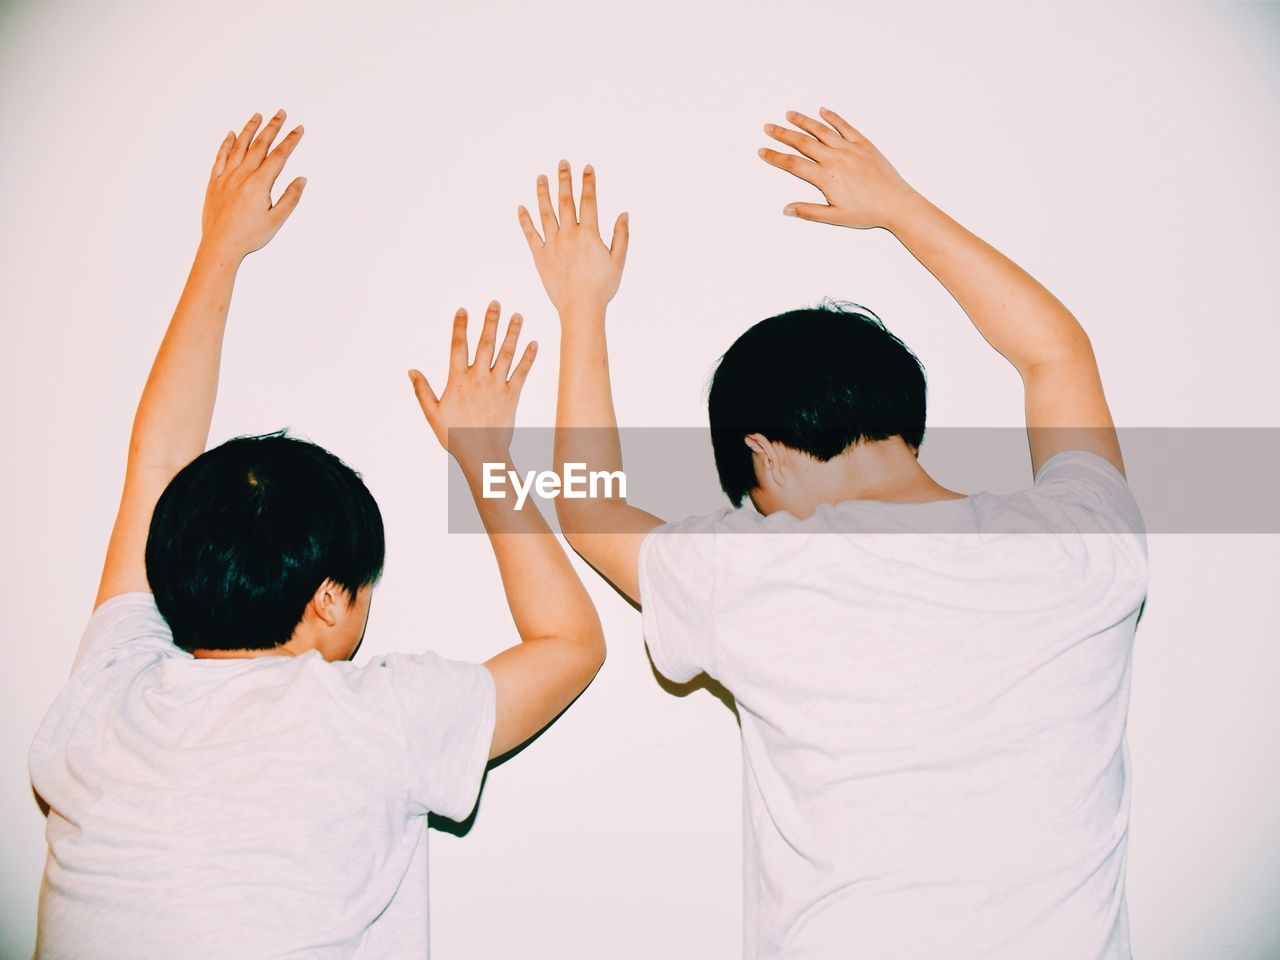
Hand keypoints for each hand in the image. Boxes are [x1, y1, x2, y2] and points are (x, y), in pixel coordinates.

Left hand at [201, 109, 305, 259]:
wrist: (220, 245)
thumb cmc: (249, 236)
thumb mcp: (276, 220)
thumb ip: (290, 198)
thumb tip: (301, 179)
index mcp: (260, 184)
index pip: (279, 156)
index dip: (290, 140)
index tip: (298, 128)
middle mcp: (242, 175)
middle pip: (260, 145)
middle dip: (272, 127)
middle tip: (281, 113)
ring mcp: (227, 176)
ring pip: (239, 146)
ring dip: (250, 129)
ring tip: (258, 116)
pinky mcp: (214, 181)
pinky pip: (220, 156)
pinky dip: (226, 143)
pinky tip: (231, 133)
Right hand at [409, 301, 536, 465]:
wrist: (481, 455)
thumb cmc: (455, 436)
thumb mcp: (433, 414)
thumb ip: (422, 391)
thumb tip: (411, 371)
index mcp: (457, 380)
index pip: (458, 346)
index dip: (460, 327)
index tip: (463, 310)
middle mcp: (478, 378)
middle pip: (485, 344)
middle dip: (490, 321)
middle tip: (495, 302)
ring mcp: (496, 386)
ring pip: (506, 354)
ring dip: (512, 333)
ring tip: (517, 315)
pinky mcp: (512, 396)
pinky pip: (522, 373)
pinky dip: (529, 357)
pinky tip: (534, 342)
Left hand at [518, 161, 628, 314]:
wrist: (580, 308)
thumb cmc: (602, 288)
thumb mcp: (618, 261)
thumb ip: (621, 236)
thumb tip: (624, 214)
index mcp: (589, 234)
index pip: (588, 201)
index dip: (588, 182)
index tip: (587, 167)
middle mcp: (569, 235)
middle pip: (565, 201)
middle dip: (564, 180)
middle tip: (562, 163)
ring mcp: (552, 244)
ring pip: (546, 213)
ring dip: (542, 193)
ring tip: (540, 177)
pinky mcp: (540, 256)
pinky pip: (530, 234)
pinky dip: (525, 220)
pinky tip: (521, 207)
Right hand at [758, 107, 917, 229]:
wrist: (895, 203)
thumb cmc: (867, 212)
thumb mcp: (834, 217)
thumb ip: (809, 211)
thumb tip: (787, 209)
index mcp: (825, 177)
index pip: (793, 164)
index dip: (775, 157)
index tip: (762, 151)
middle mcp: (834, 159)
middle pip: (803, 143)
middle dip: (783, 134)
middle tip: (769, 127)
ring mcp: (849, 149)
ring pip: (821, 131)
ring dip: (803, 121)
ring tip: (789, 114)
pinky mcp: (863, 144)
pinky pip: (845, 126)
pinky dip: (833, 117)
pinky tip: (822, 111)